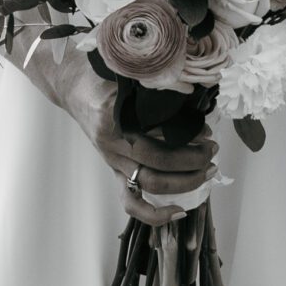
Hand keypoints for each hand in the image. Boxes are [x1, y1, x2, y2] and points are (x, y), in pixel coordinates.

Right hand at [17, 33, 215, 224]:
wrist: (72, 86)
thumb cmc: (100, 74)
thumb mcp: (126, 72)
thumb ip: (152, 85)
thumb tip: (191, 96)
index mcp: (113, 117)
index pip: (155, 134)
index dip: (185, 135)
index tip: (206, 130)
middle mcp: (111, 144)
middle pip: (156, 163)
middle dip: (191, 160)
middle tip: (213, 149)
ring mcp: (111, 160)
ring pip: (149, 184)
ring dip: (184, 181)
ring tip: (209, 169)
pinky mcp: (114, 170)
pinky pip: (131, 202)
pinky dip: (154, 213)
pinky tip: (179, 211)